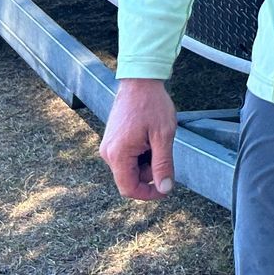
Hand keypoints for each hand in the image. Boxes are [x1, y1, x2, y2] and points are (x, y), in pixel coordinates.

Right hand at [100, 76, 177, 200]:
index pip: (129, 189)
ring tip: (156, 139)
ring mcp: (108, 146)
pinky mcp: (112, 140)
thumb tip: (165, 188)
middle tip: (164, 150)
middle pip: (130, 179)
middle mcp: (108, 153)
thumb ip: (163, 165)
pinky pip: (126, 157)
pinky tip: (149, 136)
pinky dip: (141, 153)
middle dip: (150, 172)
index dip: (148, 194)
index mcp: (118, 154)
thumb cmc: (152, 105)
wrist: (140, 80)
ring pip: (130, 168)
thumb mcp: (163, 136)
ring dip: (147, 161)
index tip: (165, 188)